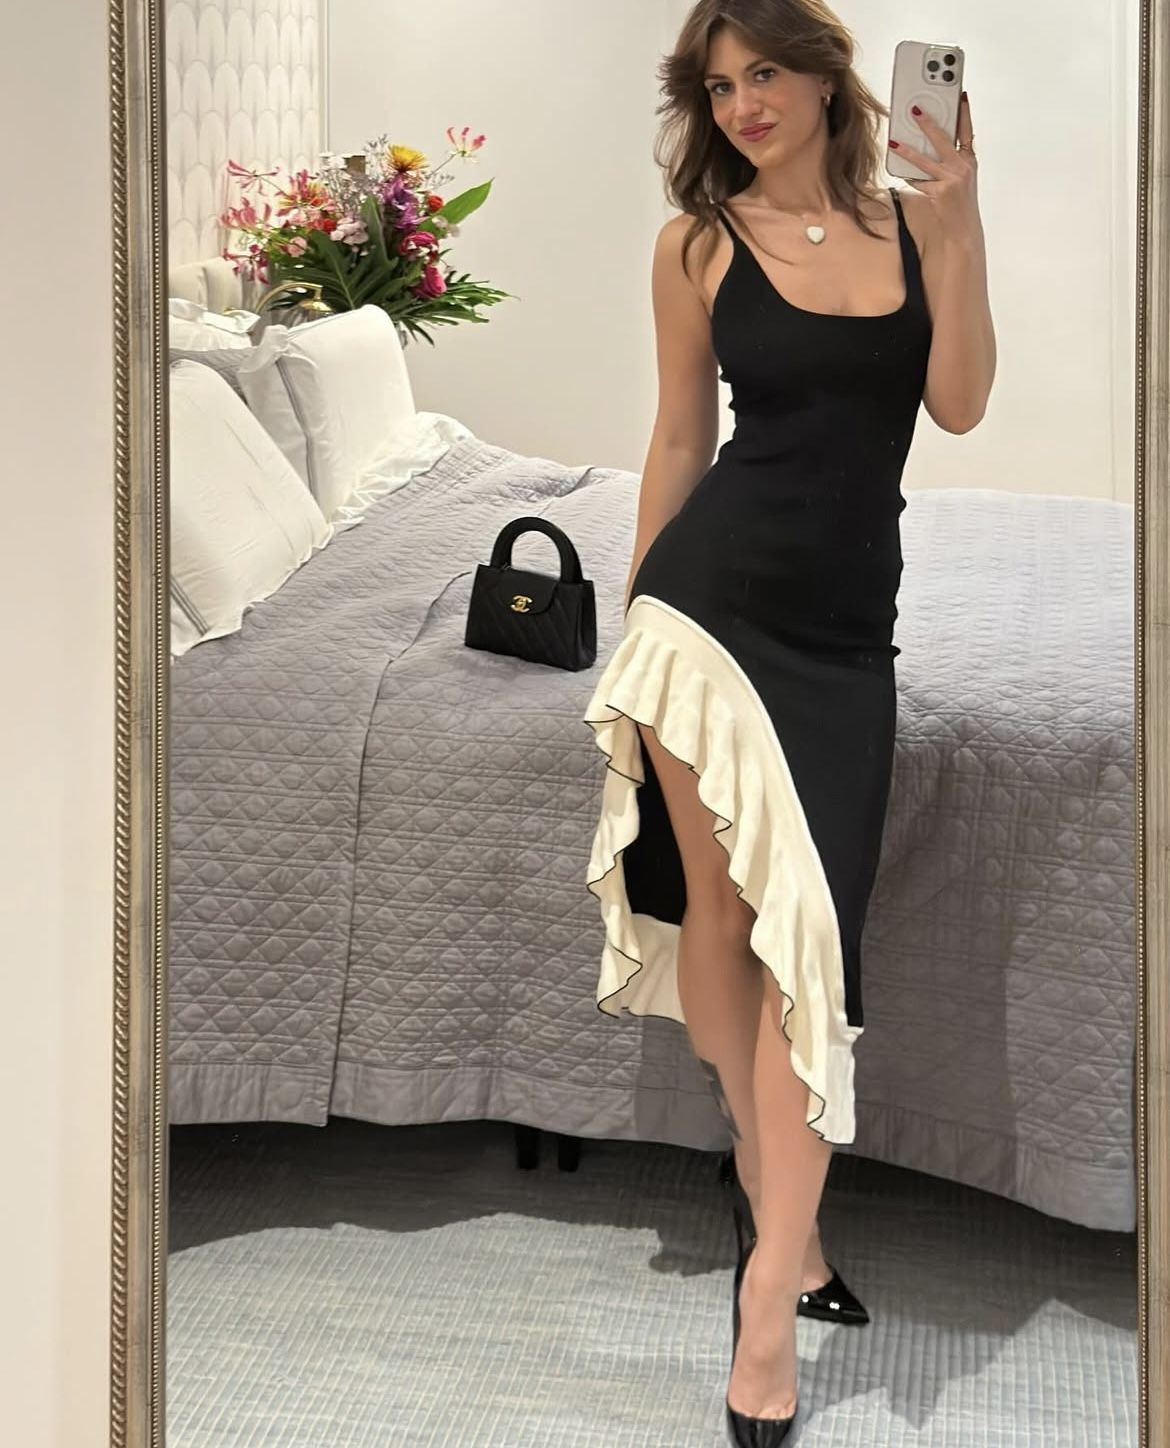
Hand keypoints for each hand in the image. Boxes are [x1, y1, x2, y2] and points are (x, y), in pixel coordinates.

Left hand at [889, 92, 981, 244]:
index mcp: (969, 160)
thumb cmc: (960, 204)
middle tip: (915, 110)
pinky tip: (898, 170)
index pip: (967, 131)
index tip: (960, 95)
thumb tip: (927, 148)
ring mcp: (951, 179)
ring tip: (894, 142)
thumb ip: (950, 162)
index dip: (964, 113)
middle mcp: (962, 167)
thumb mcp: (962, 179)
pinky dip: (908, 176)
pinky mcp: (940, 192)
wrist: (964, 229)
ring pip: (925, 160)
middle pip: (943, 139)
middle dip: (928, 123)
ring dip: (907, 151)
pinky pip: (919, 181)